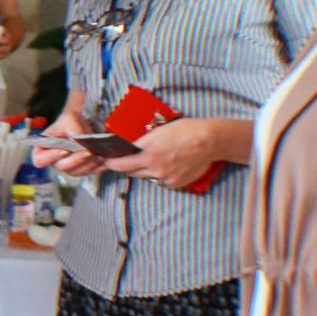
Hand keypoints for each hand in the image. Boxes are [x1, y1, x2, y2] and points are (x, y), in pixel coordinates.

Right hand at [31, 111, 105, 175]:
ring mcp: (68, 167)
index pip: (40, 159)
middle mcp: (54, 161)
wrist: (81, 124)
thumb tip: (81, 146)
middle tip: (88, 153)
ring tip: (99, 156)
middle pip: (62, 167)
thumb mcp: (70, 119)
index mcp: (43, 149)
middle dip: (76, 160)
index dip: (51, 157)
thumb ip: (74, 130)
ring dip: (88, 165)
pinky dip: (97, 168)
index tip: (64, 151)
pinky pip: (88, 172)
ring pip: (77, 171)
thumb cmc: (69, 121)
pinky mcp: (81, 169)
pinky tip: (104, 163)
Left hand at [104, 118, 219, 189]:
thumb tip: (129, 149)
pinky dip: (160, 174)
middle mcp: (156, 169)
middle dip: (127, 166)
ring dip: (145, 169)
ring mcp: (166, 178)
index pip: (122, 164)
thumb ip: (142, 143)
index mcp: (149, 155)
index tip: (106, 162)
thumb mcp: (158, 132)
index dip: (111, 163)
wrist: (210, 141)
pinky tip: (168, 164)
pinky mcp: (175, 184)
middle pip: (132, 172)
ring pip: (147, 176)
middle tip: (126, 159)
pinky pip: (160, 181)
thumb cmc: (185, 131)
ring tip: (155, 158)